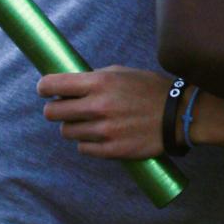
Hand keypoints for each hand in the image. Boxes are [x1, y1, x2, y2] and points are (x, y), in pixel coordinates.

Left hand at [38, 66, 168, 159]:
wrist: (178, 116)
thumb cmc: (150, 90)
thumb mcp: (122, 73)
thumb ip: (94, 78)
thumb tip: (68, 84)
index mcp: (99, 83)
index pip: (52, 85)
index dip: (44, 88)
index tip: (46, 91)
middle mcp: (98, 106)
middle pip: (52, 113)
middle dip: (56, 110)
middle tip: (66, 109)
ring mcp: (104, 131)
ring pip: (67, 132)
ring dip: (74, 127)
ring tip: (90, 122)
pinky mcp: (112, 150)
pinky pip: (82, 148)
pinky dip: (87, 142)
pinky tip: (100, 135)